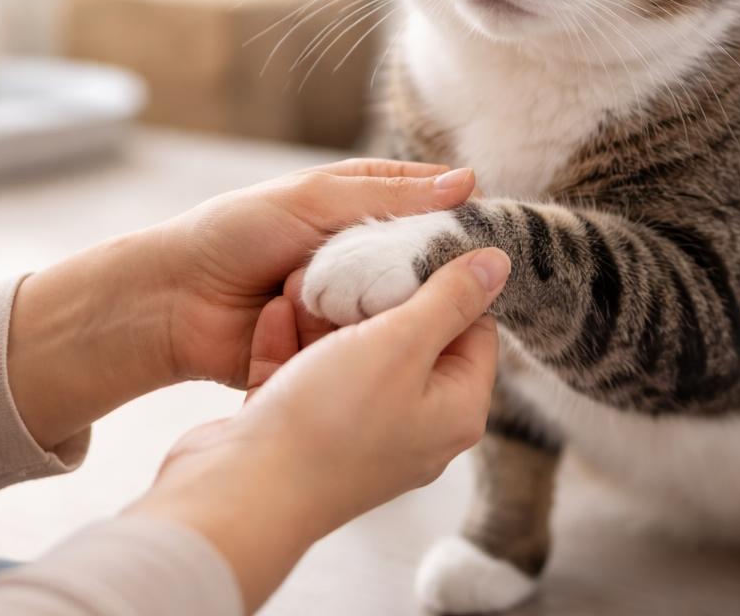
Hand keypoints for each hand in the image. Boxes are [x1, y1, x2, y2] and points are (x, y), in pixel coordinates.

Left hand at [5, 158, 474, 450]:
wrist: (174, 304)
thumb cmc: (234, 234)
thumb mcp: (314, 201)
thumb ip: (388, 196)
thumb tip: (467, 183)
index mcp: (362, 205)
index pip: (431, 206)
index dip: (461, 220)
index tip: (494, 236)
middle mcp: (363, 255)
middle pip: (423, 266)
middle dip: (434, 278)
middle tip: (461, 289)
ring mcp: (352, 305)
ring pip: (402, 312)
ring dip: (397, 315)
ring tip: (406, 319)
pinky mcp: (337, 349)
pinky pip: (371, 351)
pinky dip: (371, 348)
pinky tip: (382, 351)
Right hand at [130, 247, 509, 612]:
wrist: (240, 494)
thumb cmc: (331, 423)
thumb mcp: (401, 344)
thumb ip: (449, 299)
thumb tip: (499, 263)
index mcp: (454, 412)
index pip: (474, 331)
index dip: (449, 284)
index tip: (416, 246)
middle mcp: (412, 427)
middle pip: (409, 338)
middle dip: (378, 294)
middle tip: (358, 253)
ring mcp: (356, 433)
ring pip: (350, 354)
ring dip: (325, 314)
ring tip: (305, 274)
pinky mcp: (304, 433)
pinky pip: (305, 374)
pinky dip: (290, 342)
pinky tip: (276, 309)